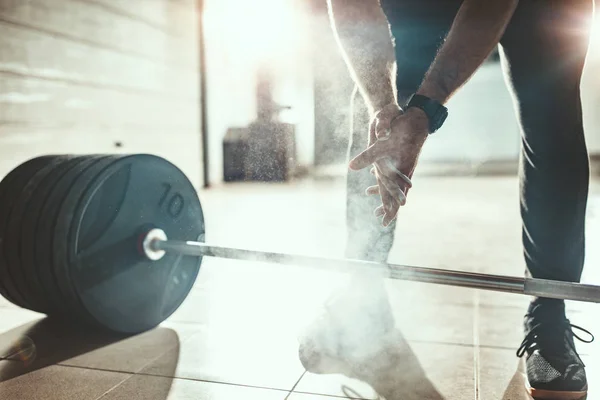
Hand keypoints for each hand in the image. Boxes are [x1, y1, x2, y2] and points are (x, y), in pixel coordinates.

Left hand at [349, 107, 428, 225]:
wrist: (417, 118)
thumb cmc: (400, 129)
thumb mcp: (380, 143)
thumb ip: (366, 157)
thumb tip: (351, 167)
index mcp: (399, 171)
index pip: (393, 195)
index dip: (390, 209)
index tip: (385, 223)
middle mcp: (403, 171)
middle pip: (395, 194)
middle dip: (388, 208)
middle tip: (382, 222)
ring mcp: (403, 166)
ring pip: (393, 186)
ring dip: (384, 196)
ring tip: (376, 208)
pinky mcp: (401, 161)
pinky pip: (392, 176)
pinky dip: (382, 182)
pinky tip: (372, 184)